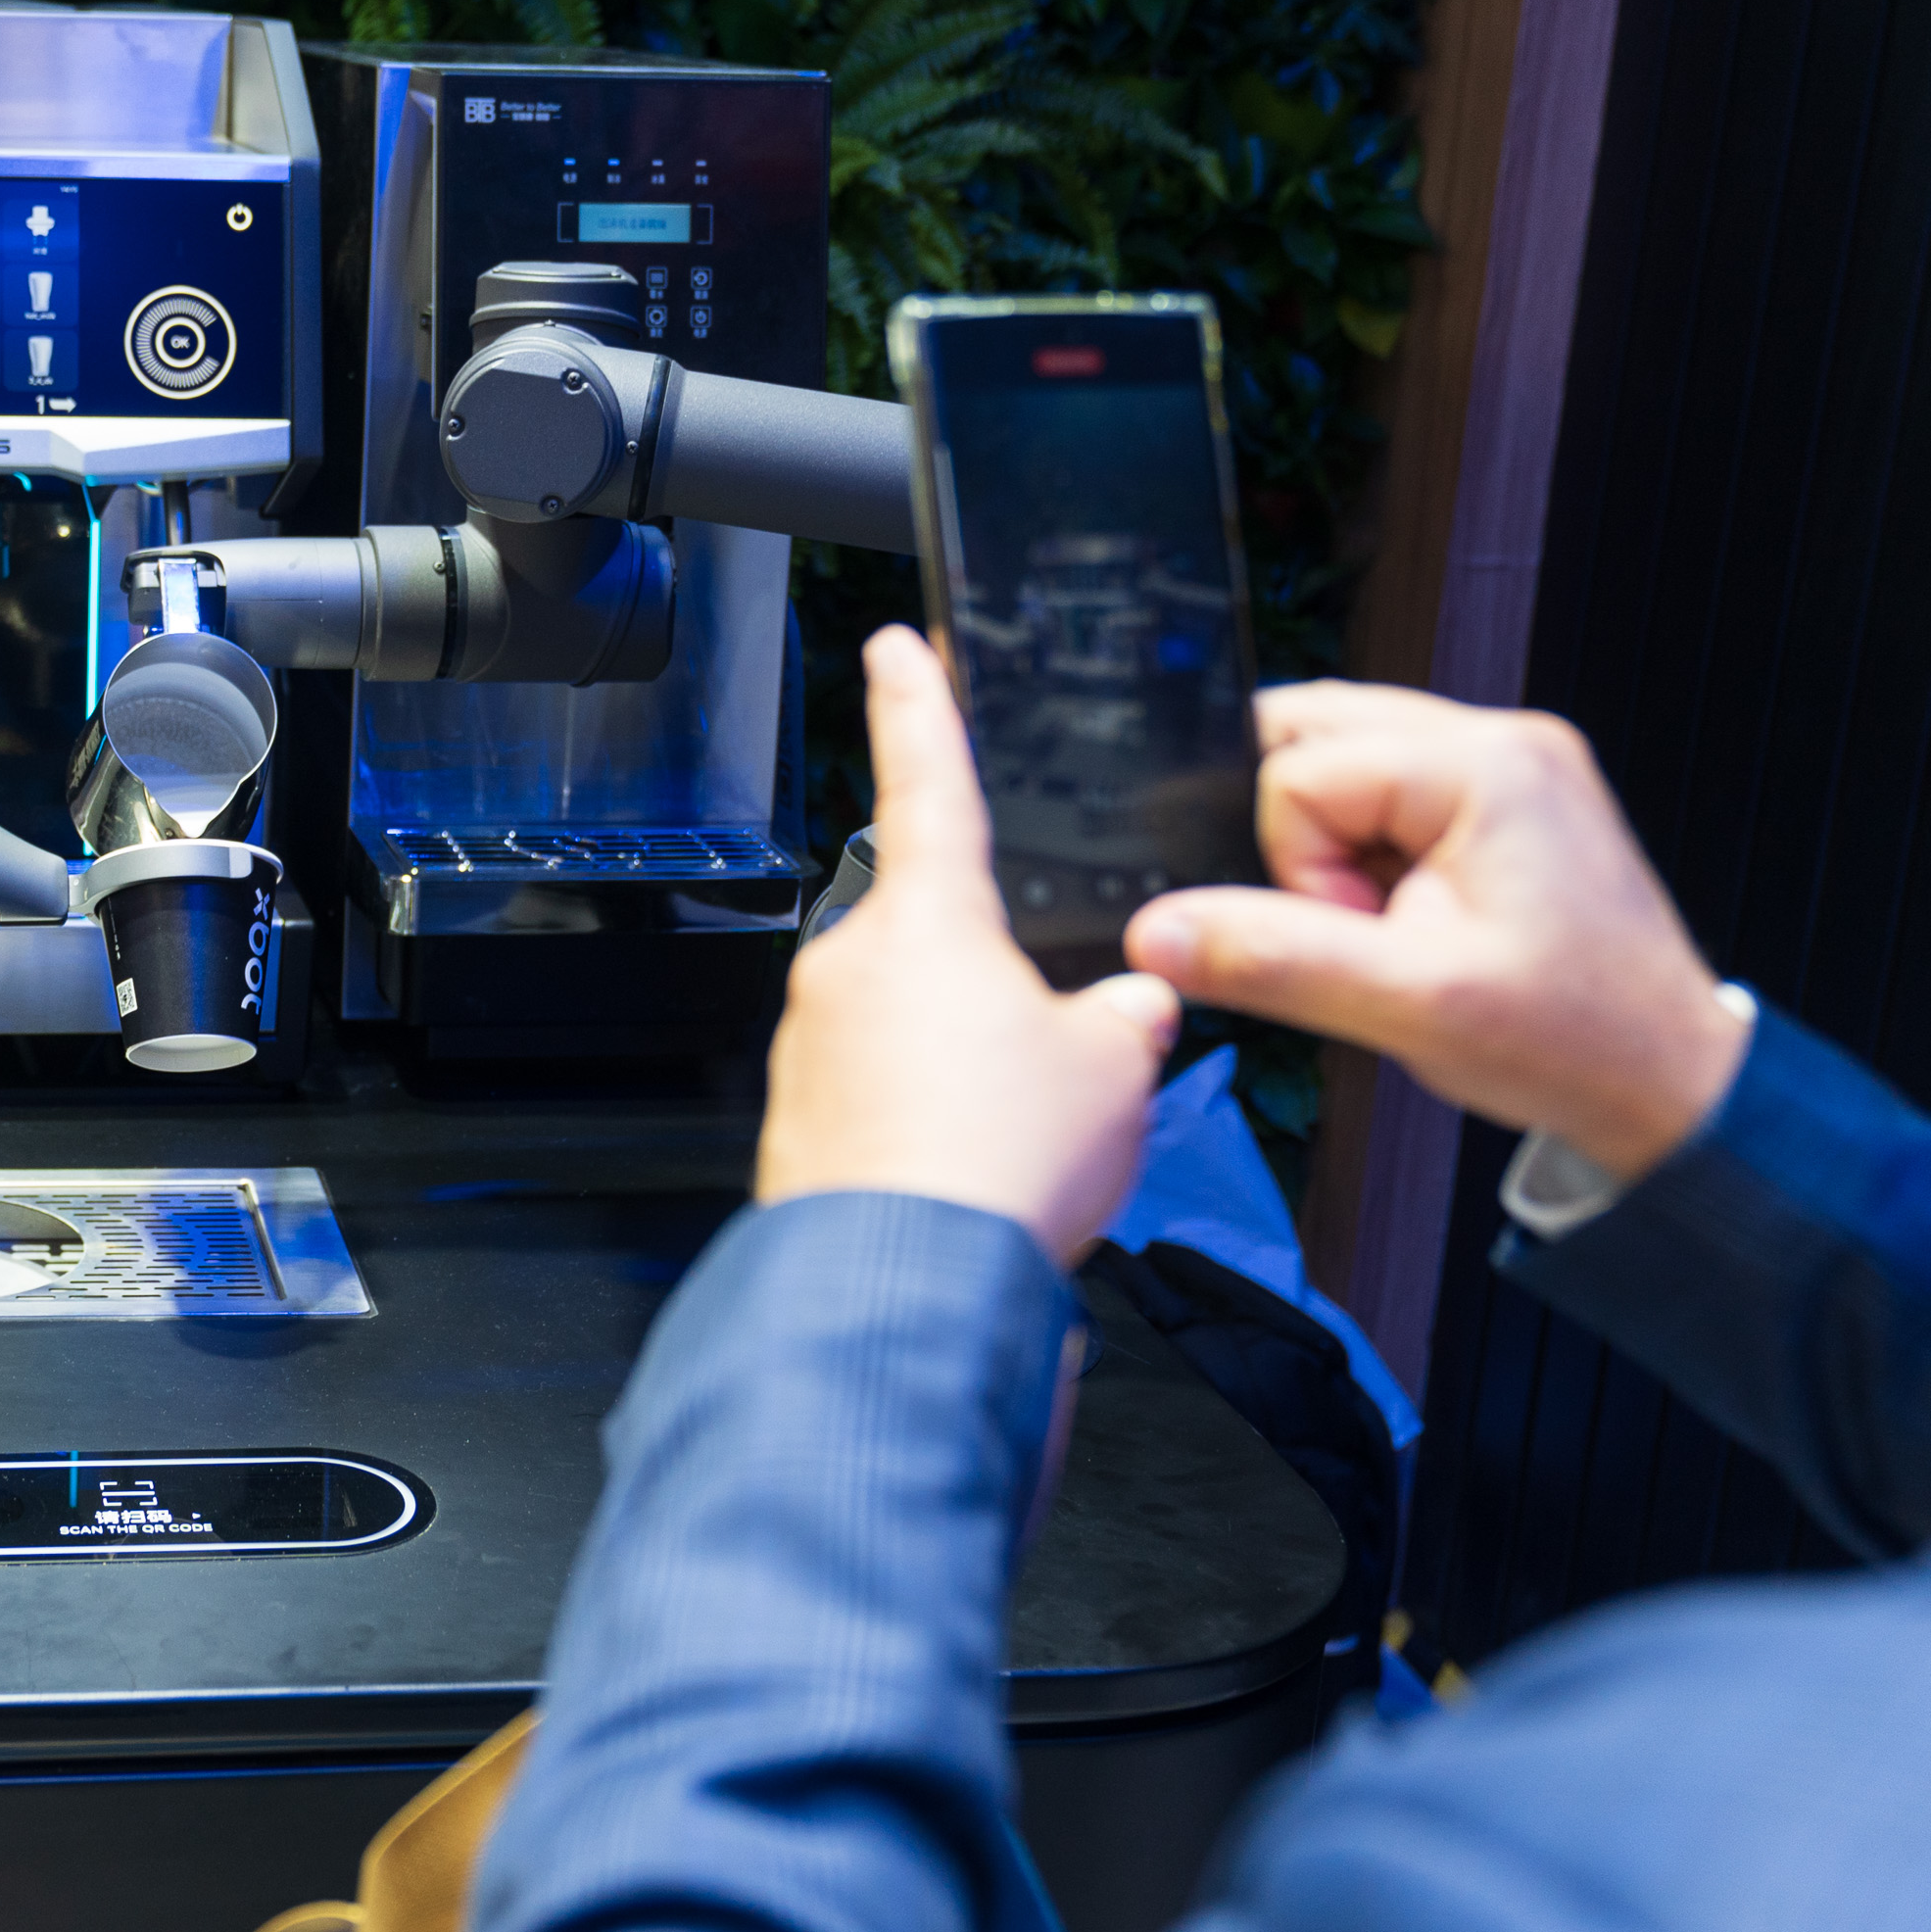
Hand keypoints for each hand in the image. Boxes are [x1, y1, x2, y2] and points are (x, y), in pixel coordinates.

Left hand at [759, 628, 1180, 1259]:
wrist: (907, 1284)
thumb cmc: (1000, 1159)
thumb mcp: (1115, 1065)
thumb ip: (1126, 1011)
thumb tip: (1132, 999)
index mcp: (928, 917)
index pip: (927, 775)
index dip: (919, 702)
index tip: (897, 647)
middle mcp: (851, 964)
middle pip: (936, 940)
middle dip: (997, 987)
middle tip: (1053, 1058)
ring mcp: (812, 1043)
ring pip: (908, 1027)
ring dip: (962, 1066)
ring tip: (1018, 1138)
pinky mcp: (798, 1118)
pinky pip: (877, 1098)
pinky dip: (927, 1125)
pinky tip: (973, 1174)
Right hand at [1121, 684, 1746, 1178]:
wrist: (1671, 1088)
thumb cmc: (1576, 1043)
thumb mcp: (1410, 1007)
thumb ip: (1274, 959)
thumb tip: (1158, 933)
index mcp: (1486, 764)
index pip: (1299, 770)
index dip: (1300, 867)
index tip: (1361, 938)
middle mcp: (1502, 741)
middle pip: (1314, 740)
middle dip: (1306, 841)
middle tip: (1368, 924)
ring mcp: (1510, 768)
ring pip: (1346, 766)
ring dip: (1339, 851)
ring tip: (1396, 924)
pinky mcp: (1507, 805)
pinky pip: (1389, 800)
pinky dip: (1373, 859)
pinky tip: (1412, 917)